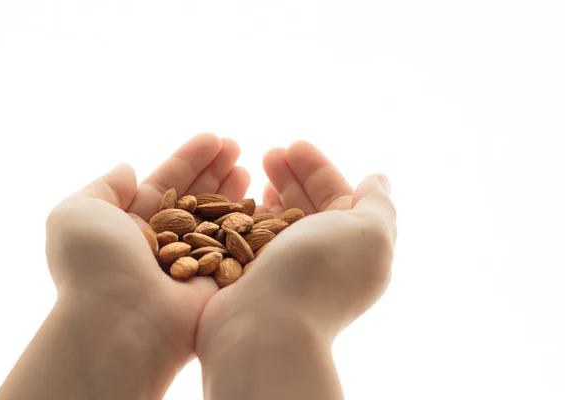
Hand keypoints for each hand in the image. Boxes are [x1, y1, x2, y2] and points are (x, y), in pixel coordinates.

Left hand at [41, 133, 248, 394]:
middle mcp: (163, 245)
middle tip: (237, 147)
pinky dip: (250, 226)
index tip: (214, 138)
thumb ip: (105, 186)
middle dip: (216, 172)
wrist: (124, 324)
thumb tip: (128, 167)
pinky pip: (236, 249)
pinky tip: (263, 202)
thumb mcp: (80, 212)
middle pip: (195, 199)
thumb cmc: (97, 266)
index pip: (166, 183)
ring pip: (218, 221)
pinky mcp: (217, 285)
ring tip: (249, 166)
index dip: (190, 160)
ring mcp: (192, 265)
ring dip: (234, 193)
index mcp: (130, 227)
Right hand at [196, 141, 396, 398]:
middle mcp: (322, 259)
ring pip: (278, 222)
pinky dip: (246, 218)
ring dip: (268, 193)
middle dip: (291, 175)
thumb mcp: (369, 231)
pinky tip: (235, 204)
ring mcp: (286, 270)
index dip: (319, 168)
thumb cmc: (320, 272)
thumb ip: (379, 204)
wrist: (265, 327)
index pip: (340, 195)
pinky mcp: (253, 278)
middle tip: (268, 154)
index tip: (294, 145)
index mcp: (355, 246)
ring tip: (249, 171)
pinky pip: (252, 239)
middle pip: (307, 206)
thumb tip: (379, 179)